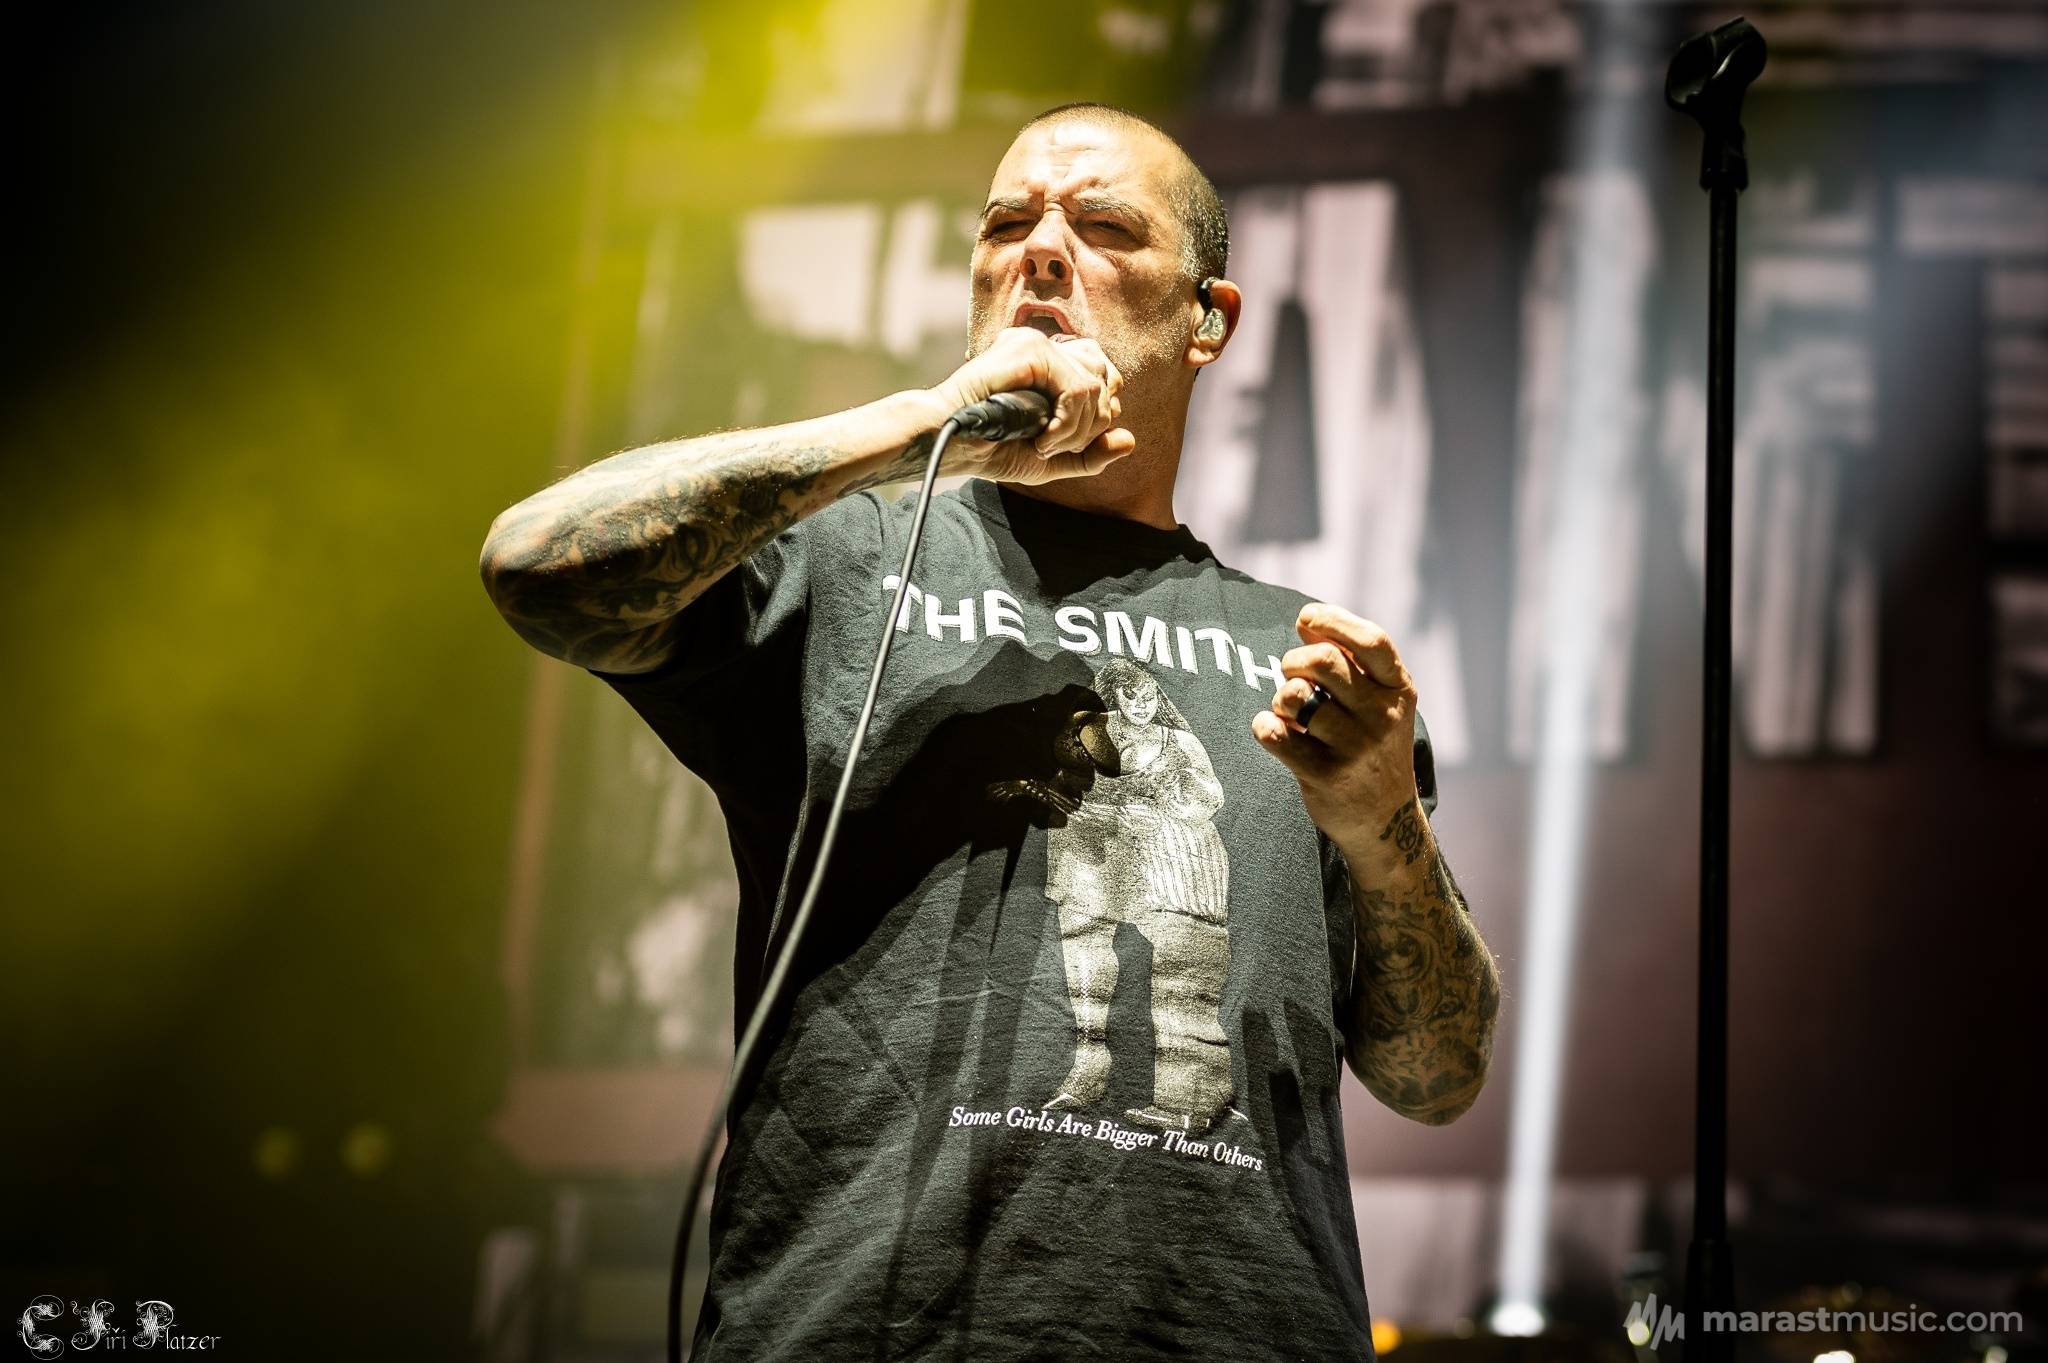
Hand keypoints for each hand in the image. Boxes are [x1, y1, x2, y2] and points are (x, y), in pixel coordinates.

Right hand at [924, 328, 1135, 483]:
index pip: (1104, 377)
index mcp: (1050, 363)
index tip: (1064, 444)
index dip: (1098, 416)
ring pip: (1094, 386)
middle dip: (1092, 425)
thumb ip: (1090, 453)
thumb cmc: (990, 448)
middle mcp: (1046, 347)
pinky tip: (1042, 439)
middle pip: (1106, 378)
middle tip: (1055, 447)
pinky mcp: (1031, 350)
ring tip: (1045, 445)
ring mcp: (1037, 345)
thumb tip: (1130, 441)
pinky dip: (1066, 423)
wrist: (951, 445)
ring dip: (1077, 429)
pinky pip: (1076, 389)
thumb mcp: (1050, 459)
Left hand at [1251, 602, 1420, 856]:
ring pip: (1294, 697)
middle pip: (1322, 661)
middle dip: (1295, 661)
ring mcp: (1355, 748)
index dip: (1333, 620)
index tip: (1306, 618)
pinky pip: (1276, 734)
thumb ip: (1351, 661)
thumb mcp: (1380, 701)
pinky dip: (1265, 727)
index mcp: (1399, 690)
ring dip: (1281, 699)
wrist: (1385, 820)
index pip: (1371, 641)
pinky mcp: (1325, 776)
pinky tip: (1274, 731)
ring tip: (1291, 712)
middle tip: (1293, 676)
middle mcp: (1382, 716)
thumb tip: (1307, 621)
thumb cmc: (1371, 743)